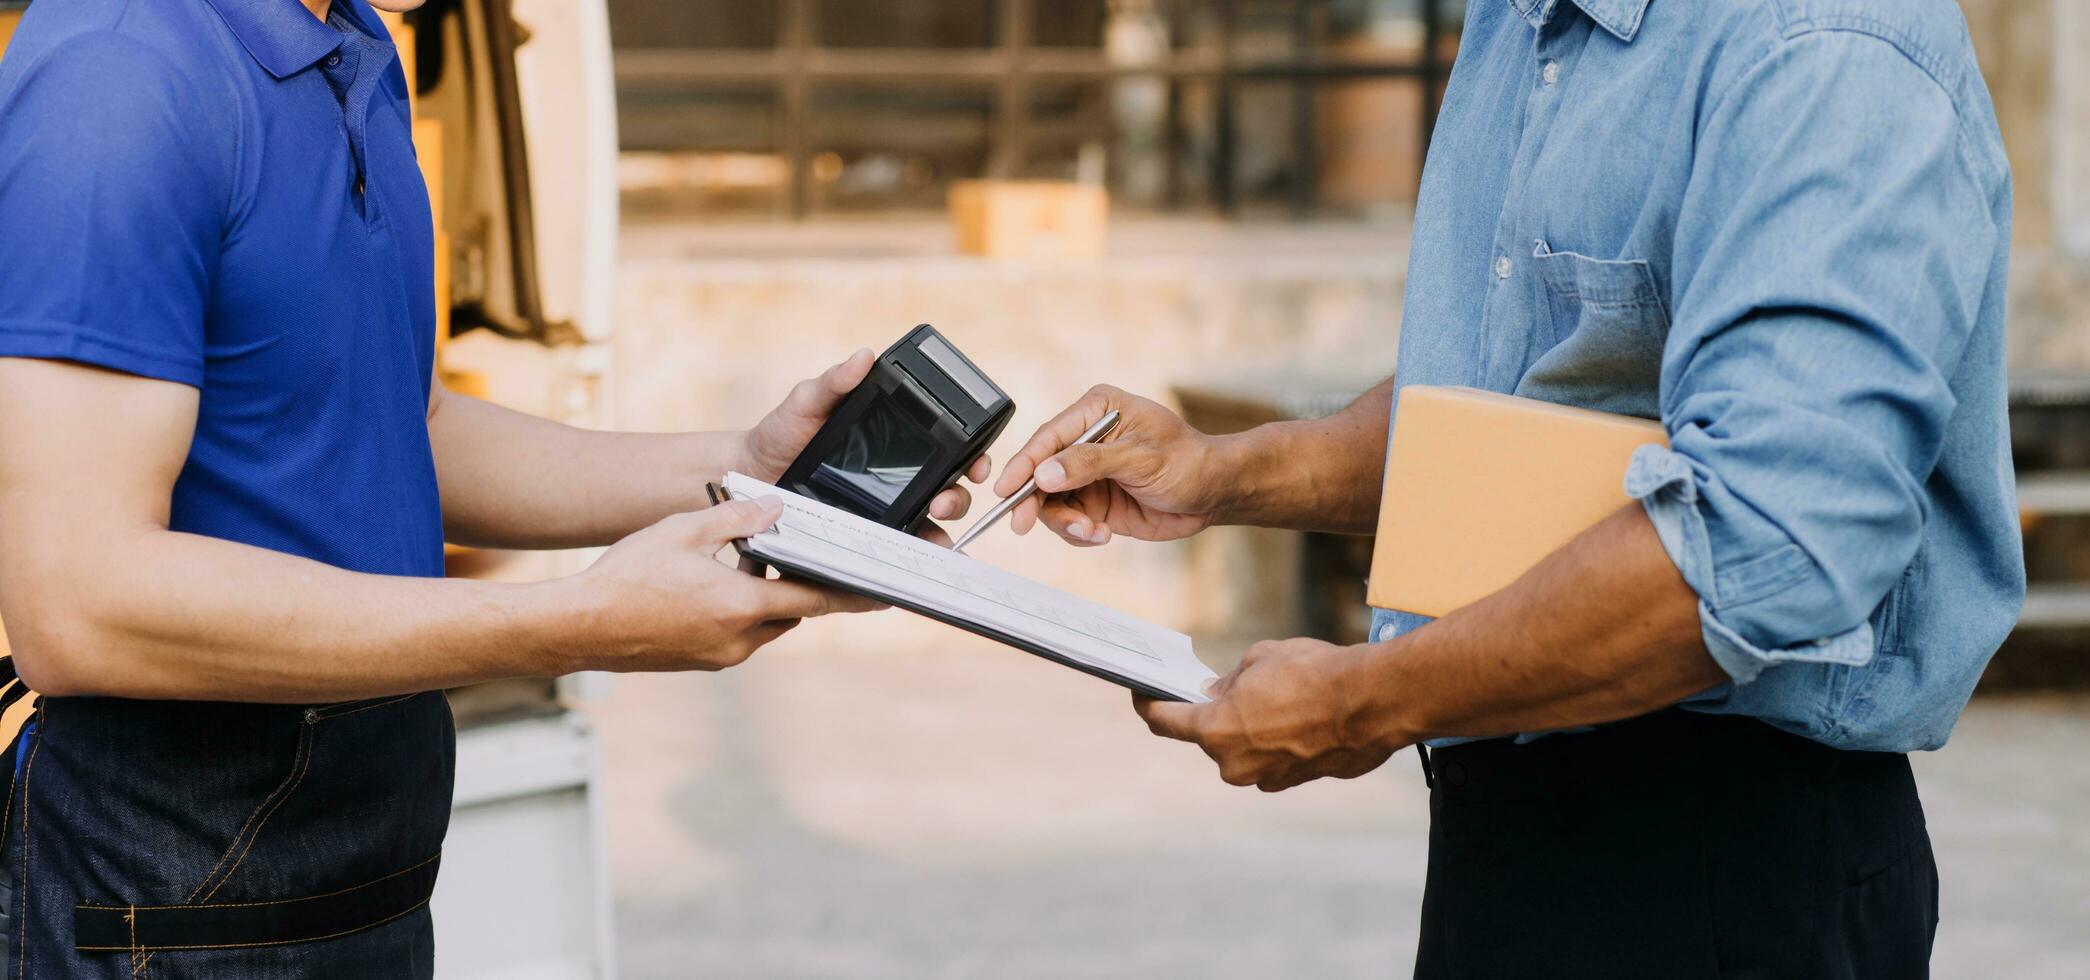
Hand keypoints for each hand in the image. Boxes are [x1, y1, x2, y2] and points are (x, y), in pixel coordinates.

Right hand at [574, 497, 882, 671]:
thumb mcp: (685, 529)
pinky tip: (713, 588)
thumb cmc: (626, 576)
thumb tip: (777, 505)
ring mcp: (718, 657)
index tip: (883, 593)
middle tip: (799, 557)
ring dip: (764, 599)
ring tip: (743, 566)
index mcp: (741, 605)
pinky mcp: (700, 663)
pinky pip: (736, 637)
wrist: (577, 626)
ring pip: (763, 625)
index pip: (815, 599)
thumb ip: (737, 517)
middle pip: (791, 612)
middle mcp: (737, 639)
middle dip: (798, 586)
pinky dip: (739, 613)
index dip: (851, 594)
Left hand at [738, 349, 988, 543]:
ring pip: (929, 529)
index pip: (950, 451)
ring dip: (941, 537)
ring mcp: (885, 513)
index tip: (977, 466)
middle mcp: (899, 479)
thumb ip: (834, 382)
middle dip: (958, 500)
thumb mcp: (808, 403)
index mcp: (898, 444)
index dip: (974, 458)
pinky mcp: (864, 542)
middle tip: (942, 502)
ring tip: (933, 541)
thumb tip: (863, 357)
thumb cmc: (782, 433)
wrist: (748, 473)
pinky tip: (910, 570)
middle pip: (949, 493)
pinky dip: (908, 565)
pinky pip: (894, 556)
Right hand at [994, 385, 1224, 545]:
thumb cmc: (1189, 462)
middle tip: (1023, 523)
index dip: (1023, 464)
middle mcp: (1086, 440)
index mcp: (1096, 411)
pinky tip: (1100, 534)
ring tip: (1090, 531)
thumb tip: (1044, 473)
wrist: (1214, 494)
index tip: (1006, 490)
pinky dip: (1078, 533)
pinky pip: (1069, 521)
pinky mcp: (1094, 501)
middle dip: (1034, 500)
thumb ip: (1089, 463)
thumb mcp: (1140, 458)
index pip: (1048, 437)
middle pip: (1040, 471)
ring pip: (1050, 501)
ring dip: (1064, 522)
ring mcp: (1088, 473)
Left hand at [1133, 637, 1402, 791]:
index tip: (1141, 694)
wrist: (1373, 701)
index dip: (1149, 705)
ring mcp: (1267, 778)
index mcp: (1215, 730)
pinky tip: (1302, 715)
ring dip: (1253, 727)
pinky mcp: (1296, 782)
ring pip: (1246, 749)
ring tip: (1279, 696)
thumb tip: (1220, 694)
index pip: (1165, 722)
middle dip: (1219, 712)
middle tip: (1233, 686)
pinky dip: (1280, 740)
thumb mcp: (1260, 659)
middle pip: (1211, 737)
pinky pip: (1276, 758)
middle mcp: (1234, 764)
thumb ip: (1231, 682)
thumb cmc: (1314, 673)